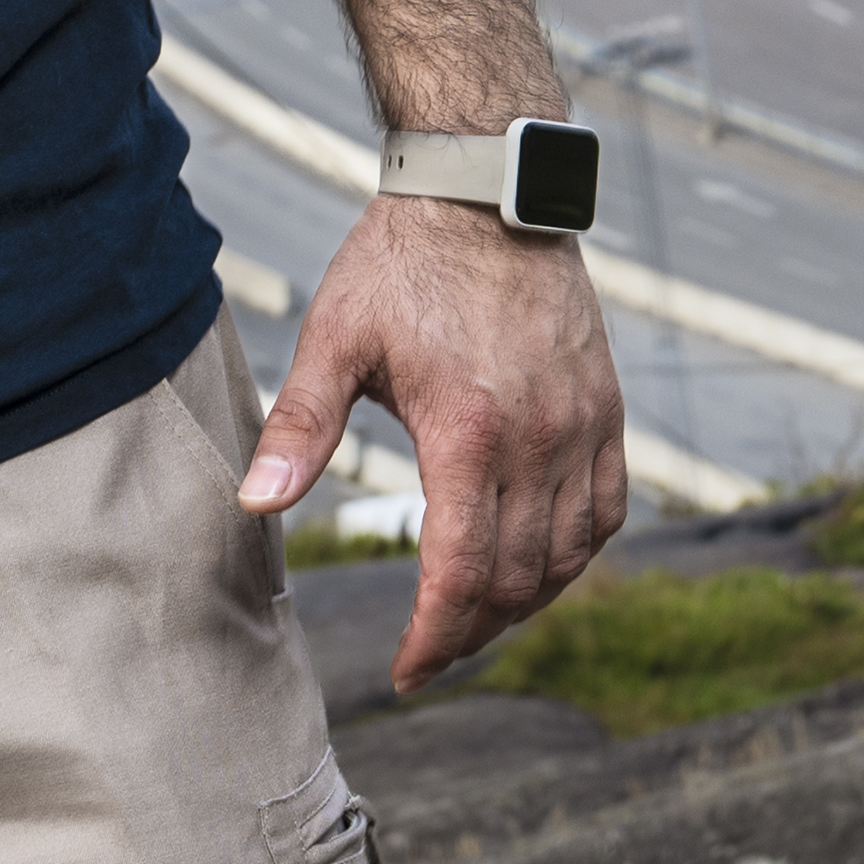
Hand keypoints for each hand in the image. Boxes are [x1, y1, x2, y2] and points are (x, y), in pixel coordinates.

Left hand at [243, 199, 625, 691]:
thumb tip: (255, 502)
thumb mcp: (335, 338)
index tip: (407, 671)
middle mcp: (540, 437)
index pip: (461, 573)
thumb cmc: (401, 263)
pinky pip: (607, 511)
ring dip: (523, 603)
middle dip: (470, 633)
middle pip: (515, 580)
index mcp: (468, 430)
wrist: (486, 193)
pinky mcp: (607, 409)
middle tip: (429, 653)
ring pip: (568, 557)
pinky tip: (537, 566)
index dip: (434, 638)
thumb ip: (299, 426)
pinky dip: (575, 556)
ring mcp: (583, 425)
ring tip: (474, 621)